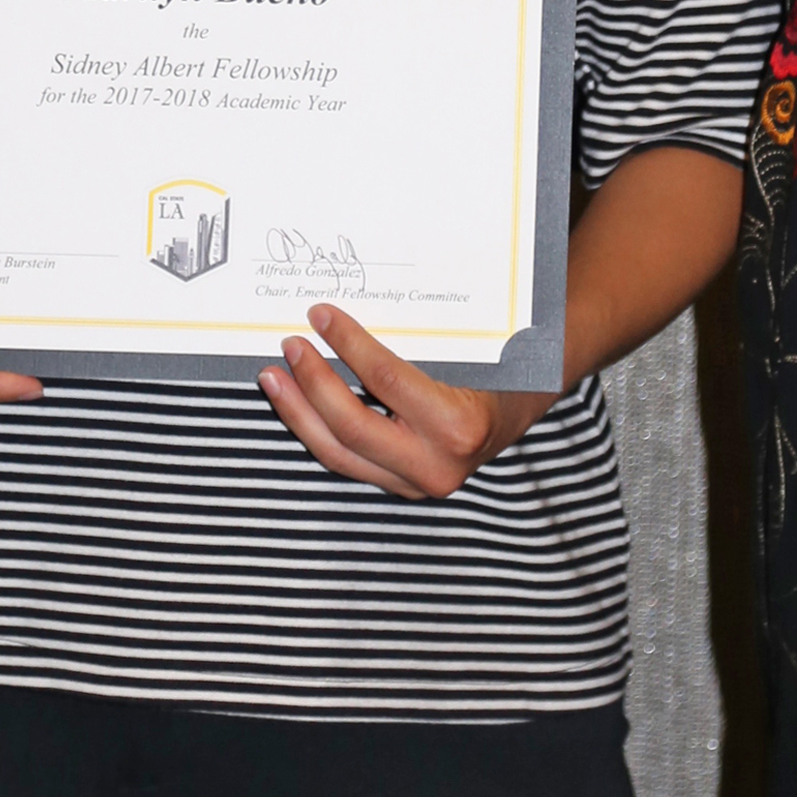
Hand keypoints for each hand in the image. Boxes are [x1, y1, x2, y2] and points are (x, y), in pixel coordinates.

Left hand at [259, 302, 551, 498]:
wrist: (524, 408)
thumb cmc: (500, 368)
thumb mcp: (469, 350)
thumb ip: (418, 339)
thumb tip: (348, 311)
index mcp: (459, 428)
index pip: (386, 380)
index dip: (347, 344)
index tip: (320, 314)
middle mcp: (436, 466)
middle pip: (352, 426)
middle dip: (312, 383)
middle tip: (289, 344)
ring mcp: (415, 483)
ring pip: (338, 452)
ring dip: (298, 412)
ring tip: (272, 376)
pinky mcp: (399, 485)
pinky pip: (345, 459)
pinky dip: (314, 428)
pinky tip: (295, 401)